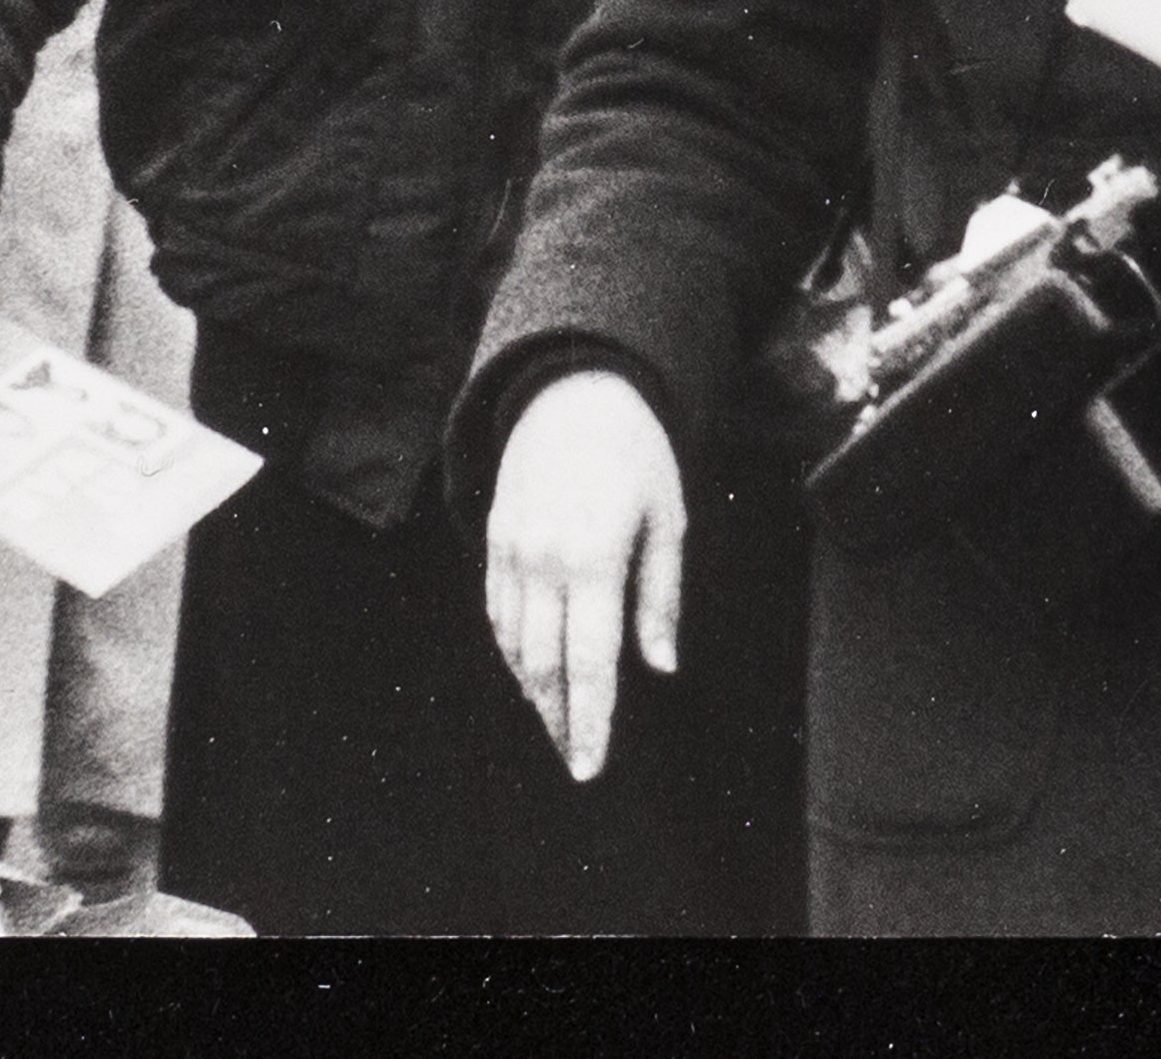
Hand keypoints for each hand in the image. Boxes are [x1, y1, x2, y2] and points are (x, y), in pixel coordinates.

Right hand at [480, 369, 689, 785]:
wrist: (571, 394)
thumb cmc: (637, 457)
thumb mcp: (667, 519)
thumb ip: (660, 598)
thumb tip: (659, 668)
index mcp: (593, 557)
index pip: (589, 660)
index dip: (590, 718)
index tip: (589, 766)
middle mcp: (542, 562)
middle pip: (543, 666)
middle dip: (560, 720)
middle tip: (577, 760)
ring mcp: (509, 555)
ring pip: (513, 648)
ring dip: (535, 693)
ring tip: (561, 725)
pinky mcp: (492, 546)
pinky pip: (497, 617)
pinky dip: (512, 655)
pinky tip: (533, 676)